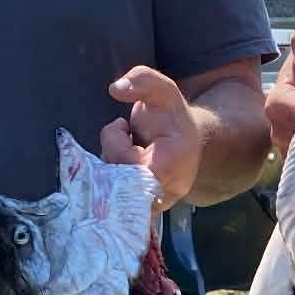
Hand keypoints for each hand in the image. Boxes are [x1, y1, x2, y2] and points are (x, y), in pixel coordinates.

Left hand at [104, 66, 202, 210]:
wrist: (186, 145)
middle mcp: (165, 192)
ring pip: (111, 191)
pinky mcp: (139, 213)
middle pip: (116, 180)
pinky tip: (123, 163)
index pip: (130, 164)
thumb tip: (115, 88)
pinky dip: (108, 178)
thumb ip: (142, 80)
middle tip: (125, 134)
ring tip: (128, 148)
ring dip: (109, 164)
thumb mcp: (163, 91)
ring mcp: (153, 207)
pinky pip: (111, 201)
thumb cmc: (173, 118)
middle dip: (111, 153)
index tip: (122, 127)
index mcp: (173, 164)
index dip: (116, 145)